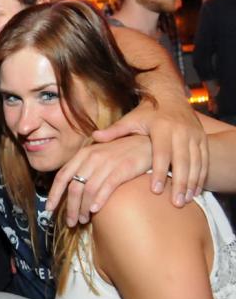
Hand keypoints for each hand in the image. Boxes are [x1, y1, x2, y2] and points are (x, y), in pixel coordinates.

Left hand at [47, 135, 151, 225]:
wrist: (146, 142)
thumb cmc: (121, 151)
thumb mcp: (97, 154)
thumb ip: (83, 167)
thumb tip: (70, 187)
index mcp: (83, 154)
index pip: (62, 176)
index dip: (54, 193)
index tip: (49, 208)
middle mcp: (92, 157)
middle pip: (74, 187)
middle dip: (69, 208)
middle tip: (70, 222)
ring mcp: (107, 163)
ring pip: (88, 190)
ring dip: (83, 208)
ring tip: (83, 220)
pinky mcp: (123, 168)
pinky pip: (106, 187)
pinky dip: (99, 200)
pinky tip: (94, 210)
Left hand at [92, 98, 207, 208]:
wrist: (170, 95)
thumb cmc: (147, 112)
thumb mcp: (131, 119)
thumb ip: (115, 131)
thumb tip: (95, 136)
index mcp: (162, 127)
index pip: (161, 153)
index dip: (159, 171)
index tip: (155, 190)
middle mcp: (181, 131)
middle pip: (182, 161)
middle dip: (180, 183)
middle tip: (175, 203)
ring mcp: (194, 135)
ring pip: (196, 163)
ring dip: (192, 183)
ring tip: (184, 201)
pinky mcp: (202, 138)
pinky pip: (204, 160)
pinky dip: (201, 176)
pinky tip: (194, 192)